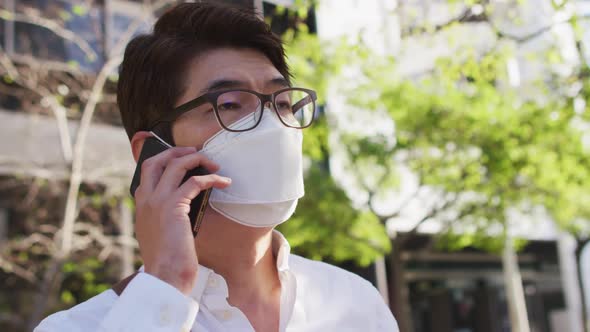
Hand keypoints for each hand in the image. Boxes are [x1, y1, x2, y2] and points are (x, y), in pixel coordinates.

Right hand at [133, 146, 230, 293]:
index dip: (164, 159)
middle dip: (176, 151)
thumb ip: (164, 216)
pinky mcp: (174, 207)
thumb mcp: (160, 233)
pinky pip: (194, 182)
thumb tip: (183, 204)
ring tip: (214, 165)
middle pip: (156, 160)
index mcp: (141, 204)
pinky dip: (211, 179)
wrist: (165, 276)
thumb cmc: (167, 259)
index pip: (147, 170)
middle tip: (195, 153)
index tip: (181, 158)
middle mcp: (146, 199)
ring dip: (197, 160)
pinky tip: (224, 182)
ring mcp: (157, 201)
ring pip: (175, 165)